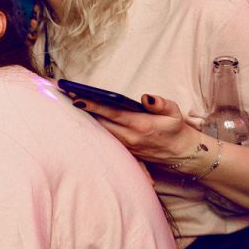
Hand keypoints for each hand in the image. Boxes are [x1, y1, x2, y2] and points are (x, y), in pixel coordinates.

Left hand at [72, 92, 201, 165]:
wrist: (182, 154)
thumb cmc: (176, 129)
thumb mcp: (175, 113)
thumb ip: (161, 103)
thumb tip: (145, 98)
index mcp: (141, 125)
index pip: (113, 113)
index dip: (94, 105)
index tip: (78, 98)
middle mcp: (130, 137)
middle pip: (101, 122)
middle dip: (84, 109)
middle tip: (67, 95)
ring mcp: (126, 145)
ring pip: (100, 131)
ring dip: (86, 118)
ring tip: (71, 102)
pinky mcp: (124, 150)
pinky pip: (106, 138)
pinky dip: (94, 128)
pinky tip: (84, 118)